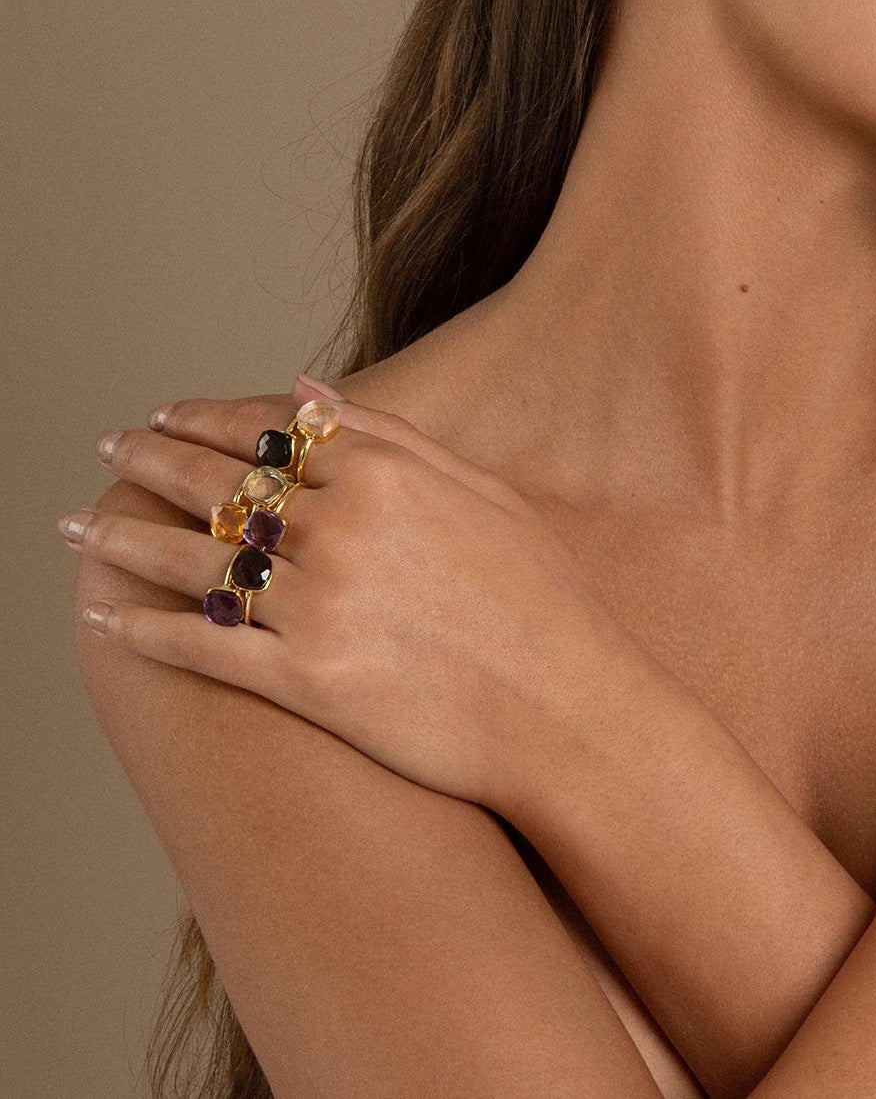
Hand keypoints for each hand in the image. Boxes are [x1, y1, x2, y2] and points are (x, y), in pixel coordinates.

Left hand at [65, 381, 631, 820]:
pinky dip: (145, 631)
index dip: (205, 418)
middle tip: (107, 451)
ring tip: (79, 527)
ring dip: (122, 538)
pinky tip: (107, 619)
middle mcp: (344, 530)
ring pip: (194, 560)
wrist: (569, 710)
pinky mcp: (309, 683)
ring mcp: (321, 608)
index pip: (268, 431)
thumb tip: (309, 391)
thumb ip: (395, 435)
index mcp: (387, 475)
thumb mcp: (484, 494)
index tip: (165, 414)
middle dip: (149, 461)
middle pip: (218, 484)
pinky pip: (205, 648)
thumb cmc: (545, 599)